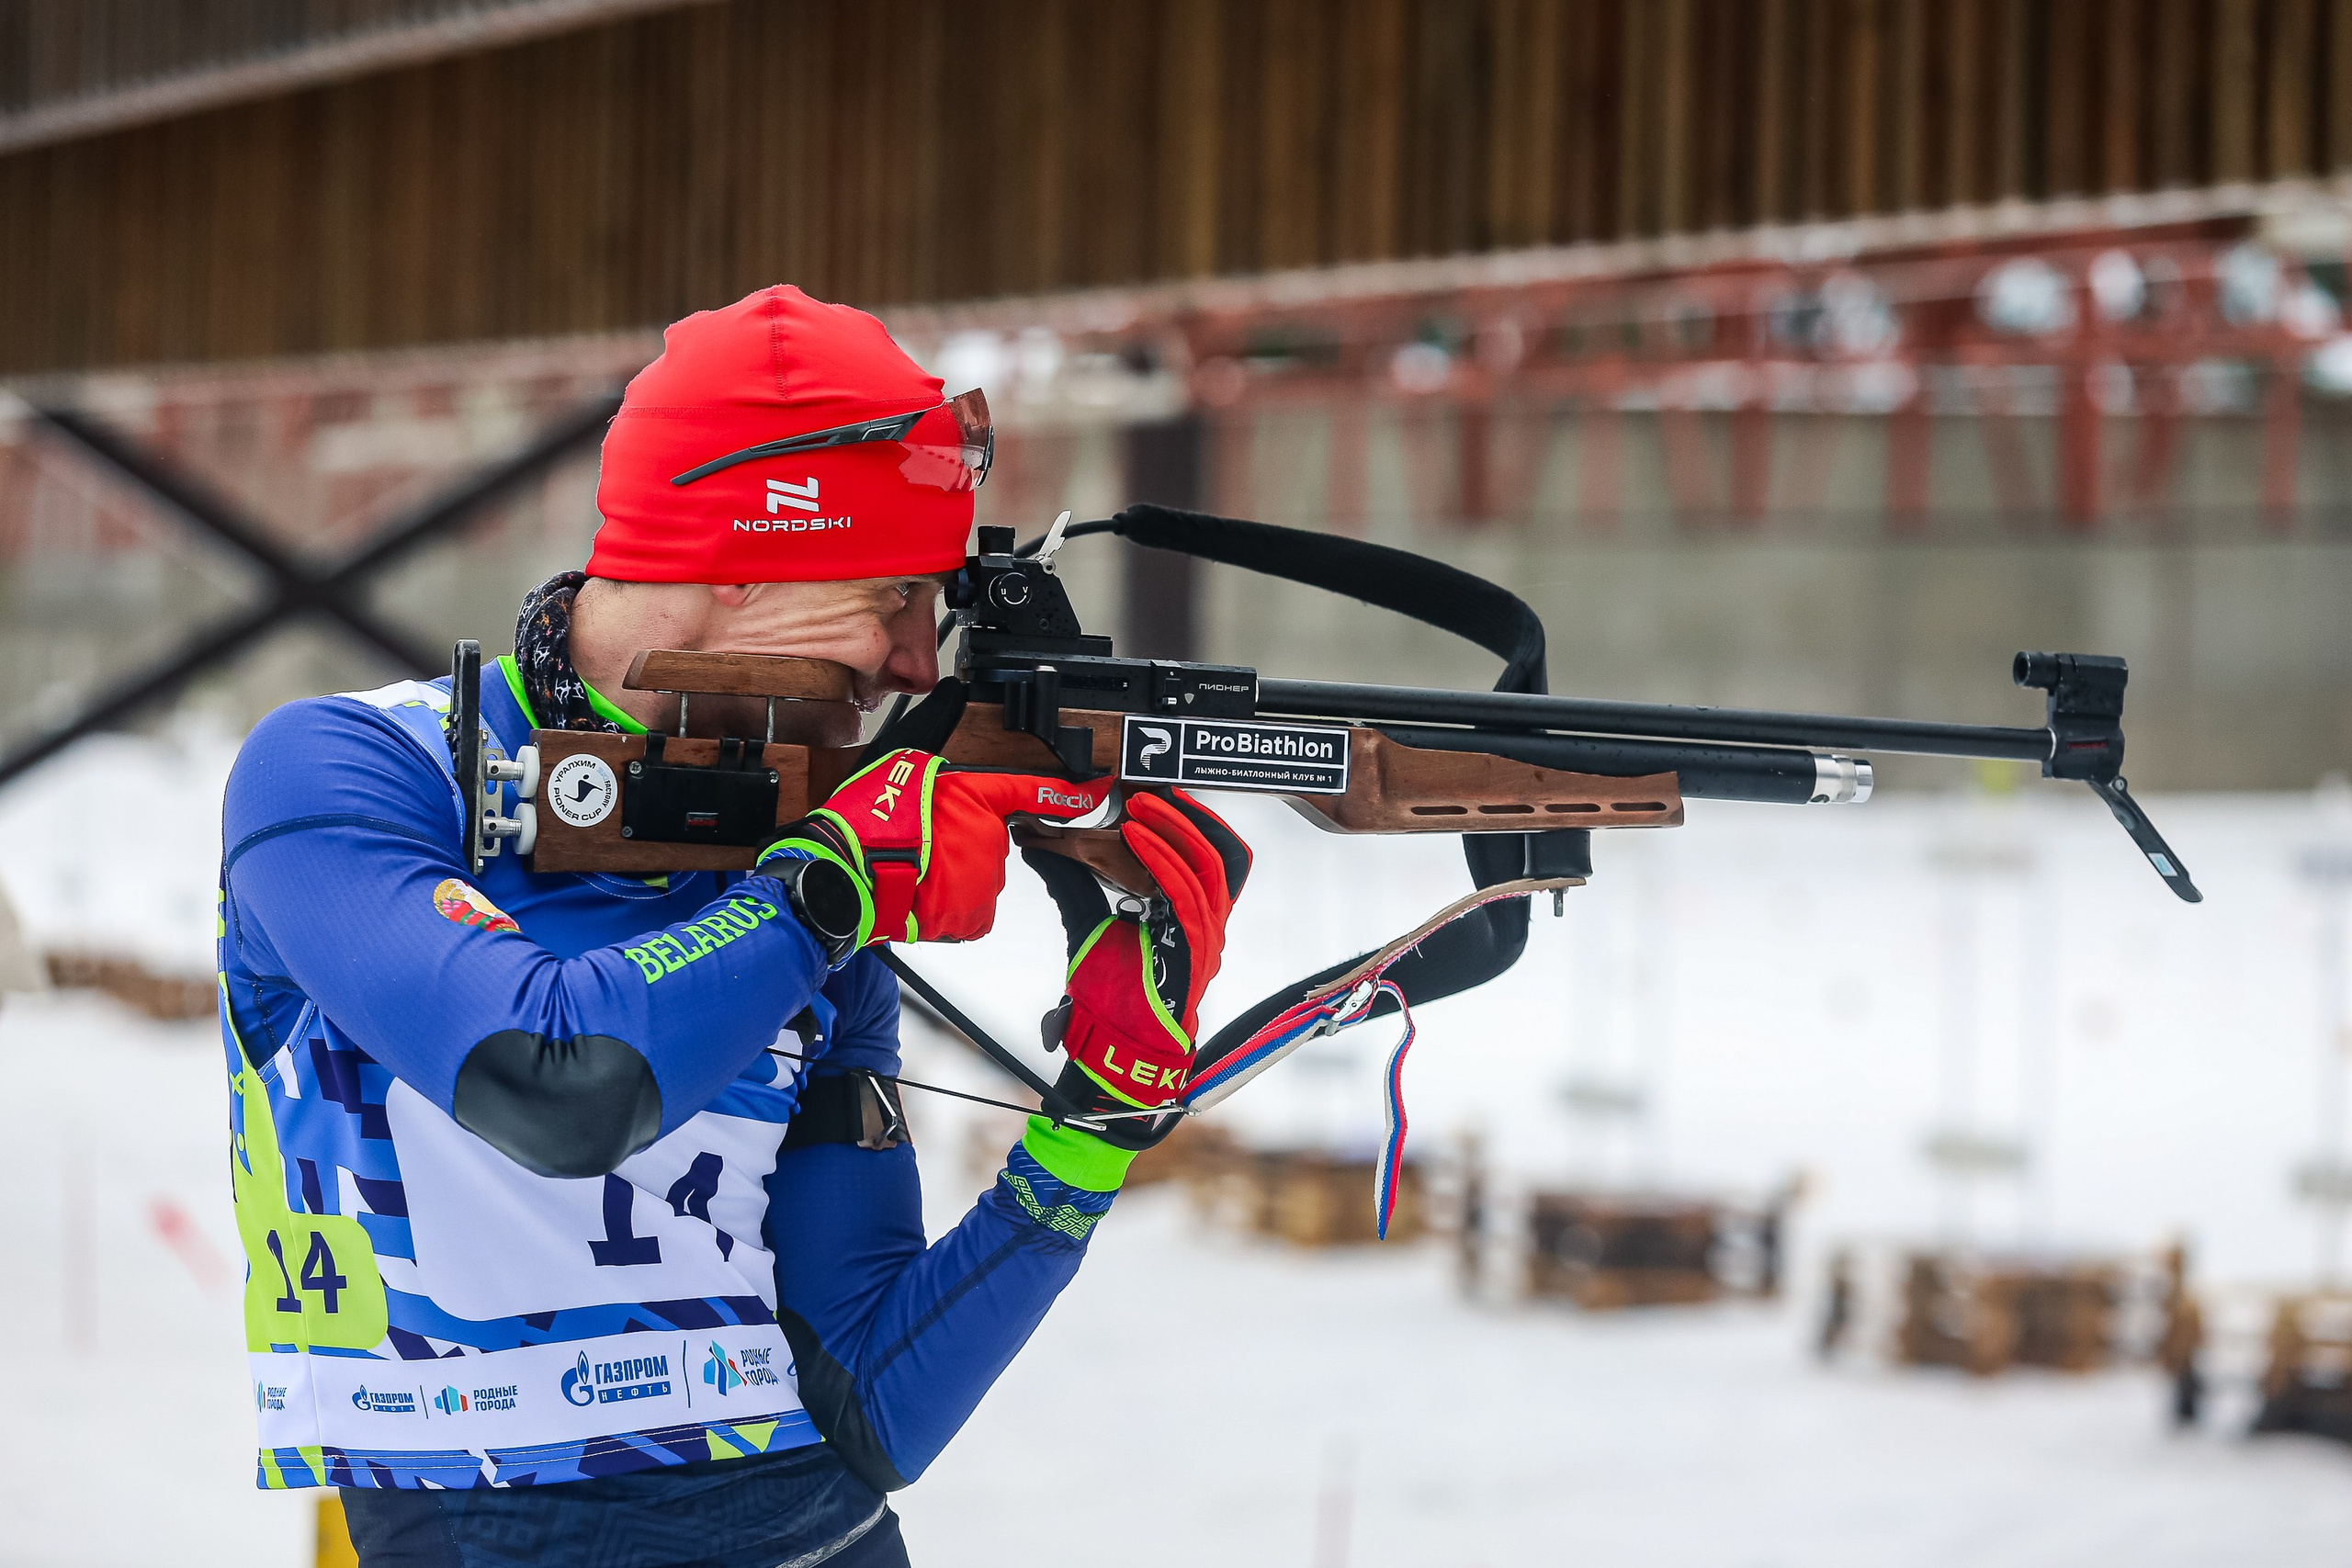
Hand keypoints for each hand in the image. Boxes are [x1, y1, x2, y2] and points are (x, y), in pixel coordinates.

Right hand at [764, 747, 1112, 946]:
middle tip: (920, 838)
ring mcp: (983, 883)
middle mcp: (990, 843)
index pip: (1036, 792)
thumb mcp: (902, 754)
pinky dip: (949, 905)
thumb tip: (953, 691)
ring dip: (953, 872)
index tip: (1097, 788)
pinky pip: (970, 910)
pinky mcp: (969, 918)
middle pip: (989, 840)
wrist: (843, 874)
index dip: (1074, 792)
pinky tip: (920, 890)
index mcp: (977, 800)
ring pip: (979, 875)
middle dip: (961, 839)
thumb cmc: (865, 818)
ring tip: (913, 866)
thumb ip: (934, 725)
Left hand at [1024, 789, 1250, 1149]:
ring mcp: (1207, 938)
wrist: (1111, 1048)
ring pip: (1208, 866)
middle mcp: (1207, 923)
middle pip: (1218, 853)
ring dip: (1172, 830)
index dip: (1189, 819)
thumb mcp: (1086, 922)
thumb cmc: (1108, 995)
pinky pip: (1189, 895)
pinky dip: (1162, 860)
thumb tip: (1041, 845)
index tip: (1156, 793)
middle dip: (1185, 816)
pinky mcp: (1196, 951)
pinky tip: (1136, 838)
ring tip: (1138, 807)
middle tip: (1148, 792)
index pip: (1208, 854)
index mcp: (1190, 915)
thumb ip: (1074, 884)